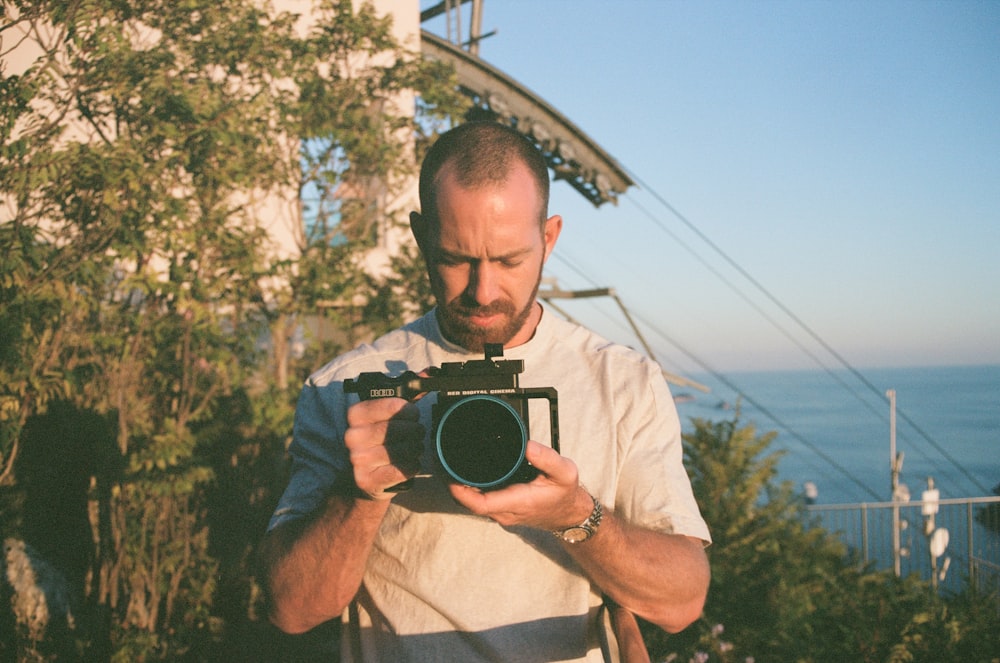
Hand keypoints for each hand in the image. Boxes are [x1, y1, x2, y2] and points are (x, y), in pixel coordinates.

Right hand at [344, 397, 424, 499]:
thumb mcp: (390, 415)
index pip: (391, 405)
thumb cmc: (381, 439)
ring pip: (404, 450)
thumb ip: (409, 394)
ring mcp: (358, 459)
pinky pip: (403, 469)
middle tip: (416, 433)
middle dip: (415, 431)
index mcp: (355, 414)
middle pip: (399, 429)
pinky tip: (407, 463)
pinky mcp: (367, 479)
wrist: (365, 476)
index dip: (409, 410)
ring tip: (412, 448)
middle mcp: (353, 436)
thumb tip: (429, 374)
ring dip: (415, 449)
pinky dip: (412, 466)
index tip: (413, 414)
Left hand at [448, 441, 593, 529]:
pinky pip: (480, 501)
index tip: (450, 478)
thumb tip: (527, 445)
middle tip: (442, 462)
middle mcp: (506, 512)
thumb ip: (547, 458)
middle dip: (454, 485)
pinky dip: (469, 489)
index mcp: (518, 502)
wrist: (569, 514)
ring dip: (460, 488)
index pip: (481, 503)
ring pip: (473, 503)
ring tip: (449, 464)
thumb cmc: (565, 493)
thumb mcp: (565, 472)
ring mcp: (502, 513)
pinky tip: (465, 474)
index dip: (461, 493)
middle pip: (470, 503)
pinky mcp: (501, 510)